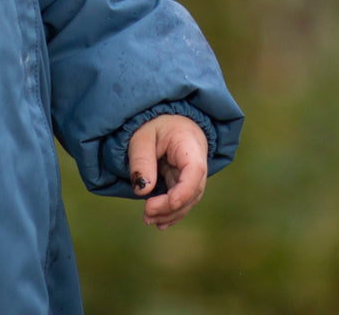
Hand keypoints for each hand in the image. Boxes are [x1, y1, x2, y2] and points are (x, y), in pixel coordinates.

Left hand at [127, 114, 208, 229]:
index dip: (182, 192)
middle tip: (146, 215)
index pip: (194, 172)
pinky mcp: (183, 180)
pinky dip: (171, 210)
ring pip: (187, 199)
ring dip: (170, 213)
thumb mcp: (141, 136)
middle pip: (192, 191)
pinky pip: (181, 198)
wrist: (164, 118)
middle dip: (170, 207)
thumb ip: (141, 160)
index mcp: (190, 145)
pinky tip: (159, 222)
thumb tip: (142, 191)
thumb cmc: (152, 123)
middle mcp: (197, 163)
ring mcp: (192, 174)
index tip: (164, 204)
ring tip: (148, 219)